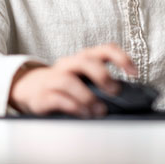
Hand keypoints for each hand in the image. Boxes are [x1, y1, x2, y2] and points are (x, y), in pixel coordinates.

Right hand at [8, 43, 136, 117]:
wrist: (30, 89)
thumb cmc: (66, 85)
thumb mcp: (84, 80)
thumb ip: (102, 85)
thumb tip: (128, 99)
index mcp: (83, 58)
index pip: (105, 49)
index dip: (121, 58)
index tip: (134, 73)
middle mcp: (68, 64)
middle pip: (85, 61)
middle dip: (103, 76)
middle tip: (115, 92)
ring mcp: (53, 78)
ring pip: (69, 80)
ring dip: (87, 96)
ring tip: (99, 111)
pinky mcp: (42, 95)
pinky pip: (56, 98)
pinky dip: (72, 106)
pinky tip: (83, 114)